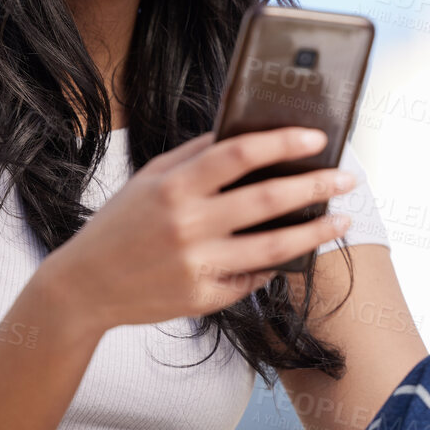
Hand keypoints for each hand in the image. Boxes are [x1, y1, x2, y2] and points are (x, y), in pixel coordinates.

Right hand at [30, 127, 356, 332]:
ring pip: (274, 247)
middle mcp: (187, 225)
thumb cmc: (119, 225)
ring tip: (342, 220)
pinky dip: (276, 264)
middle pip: (268, 200)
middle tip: (347, 179)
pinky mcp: (202, 297)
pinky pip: (252, 278)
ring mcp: (197, 265)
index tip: (316, 138)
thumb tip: (243, 131)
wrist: (82, 287)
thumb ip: (194, 155)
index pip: (239, 154)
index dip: (282, 143)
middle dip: (316, 187)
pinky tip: (297, 252)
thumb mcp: (148, 179)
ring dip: (315, 233)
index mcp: (173, 187)